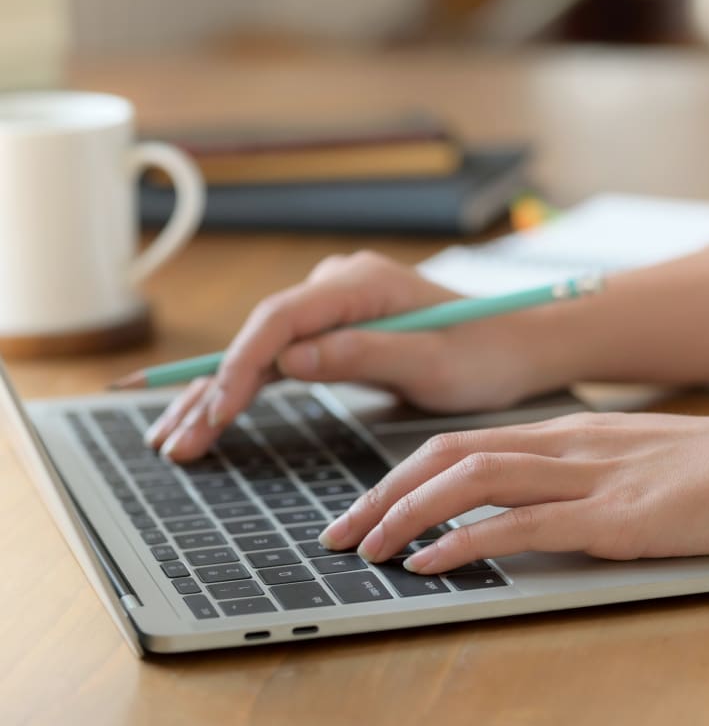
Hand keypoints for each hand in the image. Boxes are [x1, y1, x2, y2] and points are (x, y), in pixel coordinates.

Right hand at [146, 251, 559, 460]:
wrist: (518, 344)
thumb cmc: (487, 353)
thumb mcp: (432, 361)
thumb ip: (363, 355)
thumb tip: (290, 360)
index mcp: (362, 284)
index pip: (281, 320)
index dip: (240, 367)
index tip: (216, 414)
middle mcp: (340, 285)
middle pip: (259, 336)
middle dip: (213, 389)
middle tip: (172, 441)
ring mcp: (334, 305)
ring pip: (261, 350)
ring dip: (217, 394)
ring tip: (173, 438)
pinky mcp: (336, 329)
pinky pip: (280, 358)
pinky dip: (245, 390)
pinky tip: (211, 415)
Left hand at [320, 404, 708, 573]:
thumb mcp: (636, 461)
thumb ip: (581, 477)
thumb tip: (533, 508)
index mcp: (568, 433)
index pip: (462, 443)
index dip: (404, 473)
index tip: (367, 505)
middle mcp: (568, 446)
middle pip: (448, 456)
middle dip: (383, 494)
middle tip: (339, 532)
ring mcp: (590, 477)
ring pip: (472, 480)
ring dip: (406, 515)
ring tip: (366, 549)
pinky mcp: (617, 517)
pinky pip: (522, 524)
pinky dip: (463, 542)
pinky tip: (429, 562)